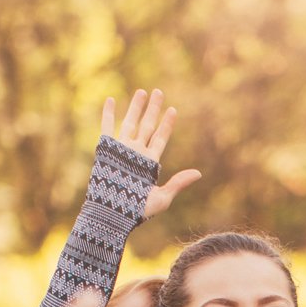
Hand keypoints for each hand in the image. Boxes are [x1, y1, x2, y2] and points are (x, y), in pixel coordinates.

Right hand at [102, 92, 200, 219]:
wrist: (112, 214)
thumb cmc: (137, 211)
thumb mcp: (162, 198)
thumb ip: (178, 183)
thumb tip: (199, 173)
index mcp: (150, 163)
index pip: (160, 138)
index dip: (167, 125)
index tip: (173, 110)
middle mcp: (136, 154)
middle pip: (147, 126)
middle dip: (153, 109)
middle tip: (158, 92)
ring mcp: (121, 151)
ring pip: (130, 123)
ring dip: (135, 107)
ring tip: (141, 92)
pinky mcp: (106, 150)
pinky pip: (107, 128)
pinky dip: (109, 114)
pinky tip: (111, 100)